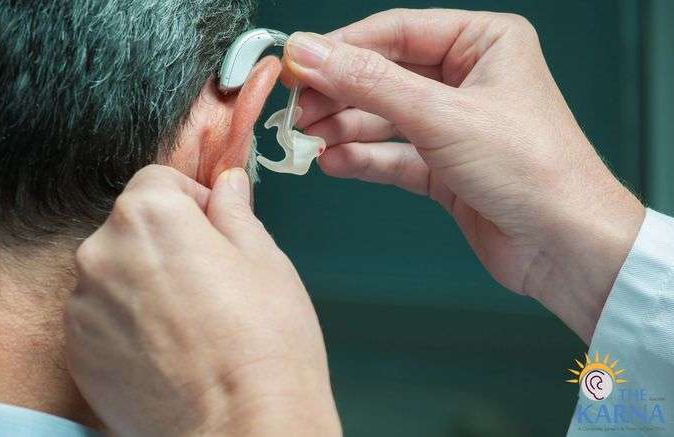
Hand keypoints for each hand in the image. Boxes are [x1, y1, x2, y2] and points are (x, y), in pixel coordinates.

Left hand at [64, 165, 339, 435]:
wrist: (240, 426)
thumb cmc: (263, 342)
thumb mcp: (264, 259)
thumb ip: (235, 211)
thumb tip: (228, 185)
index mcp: (148, 216)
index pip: (158, 182)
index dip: (193, 201)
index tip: (214, 231)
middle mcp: (101, 253)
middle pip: (131, 228)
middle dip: (166, 242)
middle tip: (209, 281)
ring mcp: (83, 307)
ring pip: (115, 274)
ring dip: (143, 284)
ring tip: (190, 323)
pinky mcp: (77, 354)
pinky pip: (101, 320)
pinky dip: (127, 326)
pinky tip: (168, 350)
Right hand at [283, 9, 643, 341]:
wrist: (566, 247)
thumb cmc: (534, 169)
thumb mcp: (442, 116)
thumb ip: (369, 83)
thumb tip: (310, 52)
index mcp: (483, 43)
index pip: (395, 32)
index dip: (340, 48)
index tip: (296, 64)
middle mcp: (468, 80)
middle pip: (383, 75)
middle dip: (336, 94)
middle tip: (293, 108)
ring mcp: (454, 125)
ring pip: (382, 118)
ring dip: (341, 129)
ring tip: (304, 140)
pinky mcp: (444, 168)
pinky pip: (391, 155)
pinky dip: (360, 158)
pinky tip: (331, 162)